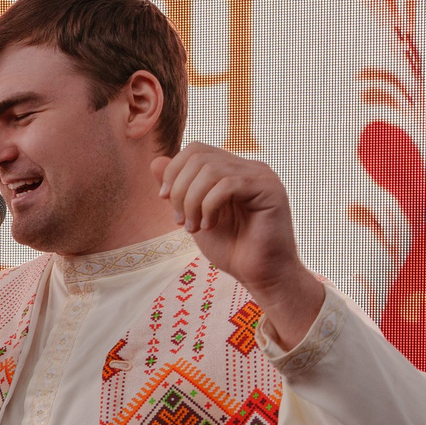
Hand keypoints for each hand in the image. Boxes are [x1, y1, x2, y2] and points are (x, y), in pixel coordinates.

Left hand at [155, 143, 322, 340]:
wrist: (260, 274)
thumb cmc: (231, 248)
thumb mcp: (193, 215)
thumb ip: (178, 189)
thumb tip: (155, 160)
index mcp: (232, 170)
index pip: (195, 150)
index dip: (173, 171)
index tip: (165, 199)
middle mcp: (249, 168)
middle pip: (199, 157)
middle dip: (180, 189)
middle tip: (180, 220)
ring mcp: (262, 177)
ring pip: (211, 170)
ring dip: (192, 201)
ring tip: (194, 227)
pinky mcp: (270, 190)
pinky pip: (228, 185)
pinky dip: (209, 206)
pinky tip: (210, 225)